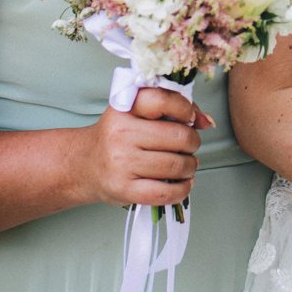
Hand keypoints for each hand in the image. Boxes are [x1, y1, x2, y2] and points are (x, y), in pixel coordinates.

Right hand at [80, 87, 205, 207]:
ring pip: (176, 165)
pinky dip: (183, 189)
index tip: (189, 117)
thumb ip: (172, 110)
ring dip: (191, 166)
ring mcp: (122, 163)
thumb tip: (207, 121)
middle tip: (188, 146)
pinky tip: (182, 183)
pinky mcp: (124, 189)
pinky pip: (166, 192)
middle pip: (178, 136)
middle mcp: (121, 133)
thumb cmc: (117, 137)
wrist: (84, 165)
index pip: (162, 99)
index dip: (185, 108)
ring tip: (186, 165)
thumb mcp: (136, 114)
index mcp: (124, 108)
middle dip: (192, 142)